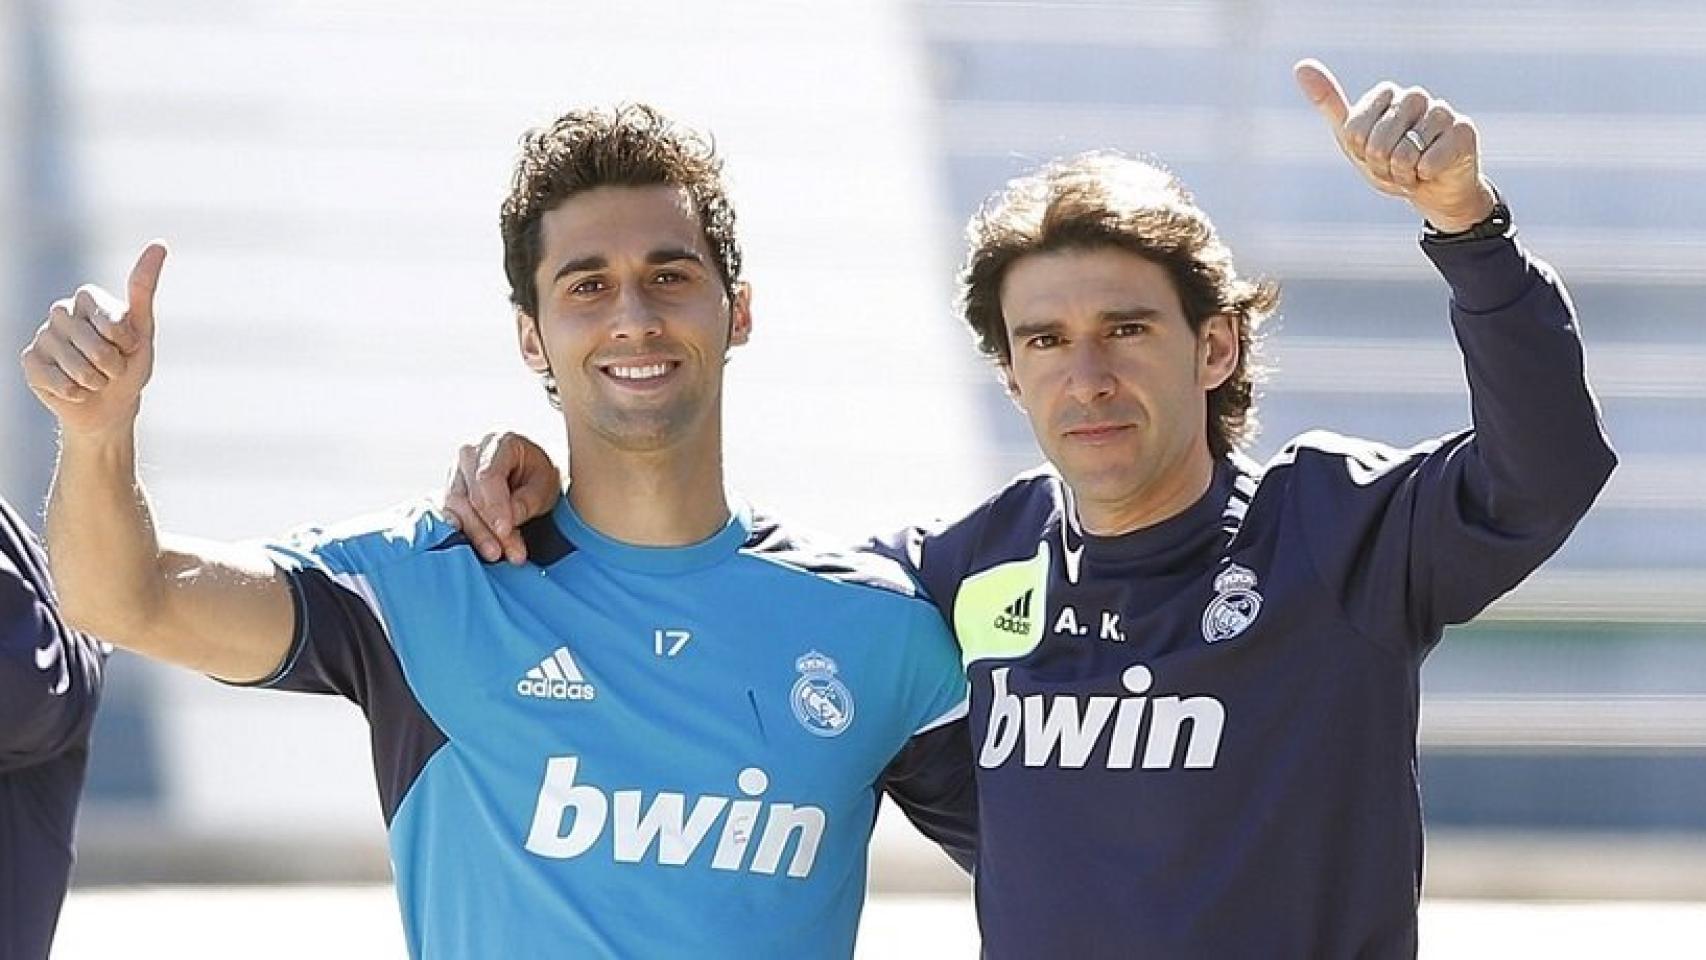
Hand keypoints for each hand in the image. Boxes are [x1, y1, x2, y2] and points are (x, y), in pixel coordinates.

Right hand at [21, 243, 167, 436]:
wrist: (109, 405)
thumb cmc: (129, 364)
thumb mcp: (142, 329)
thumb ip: (144, 288)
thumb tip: (159, 243)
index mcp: (88, 299)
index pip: (108, 317)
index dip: (123, 339)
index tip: (129, 346)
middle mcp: (62, 312)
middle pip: (92, 342)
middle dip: (111, 364)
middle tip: (112, 369)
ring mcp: (43, 336)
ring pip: (74, 364)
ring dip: (94, 380)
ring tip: (95, 379)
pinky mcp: (30, 360)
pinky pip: (55, 379)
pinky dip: (75, 391)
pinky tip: (76, 390)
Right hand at [440, 432, 561, 563]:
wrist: (530, 474)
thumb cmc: (539, 477)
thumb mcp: (545, 486)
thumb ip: (526, 503)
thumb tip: (504, 525)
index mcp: (499, 443)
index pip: (488, 476)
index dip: (495, 506)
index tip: (505, 531)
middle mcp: (471, 454)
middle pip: (470, 494)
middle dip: (487, 528)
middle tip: (505, 553)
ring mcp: (456, 473)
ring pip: (455, 507)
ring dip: (475, 534)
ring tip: (495, 555)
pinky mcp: (450, 492)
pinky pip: (448, 514)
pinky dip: (460, 533)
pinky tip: (469, 550)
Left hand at [1294, 59, 1495, 232]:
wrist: (1430, 190)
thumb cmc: (1389, 161)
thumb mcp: (1352, 138)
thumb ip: (1329, 102)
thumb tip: (1302, 66)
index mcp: (1387, 94)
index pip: (1355, 131)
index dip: (1361, 153)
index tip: (1372, 154)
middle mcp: (1416, 96)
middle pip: (1378, 143)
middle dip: (1381, 167)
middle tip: (1395, 167)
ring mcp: (1442, 111)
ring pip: (1405, 154)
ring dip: (1403, 174)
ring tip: (1413, 170)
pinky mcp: (1463, 131)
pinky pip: (1429, 162)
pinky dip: (1425, 176)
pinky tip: (1433, 172)